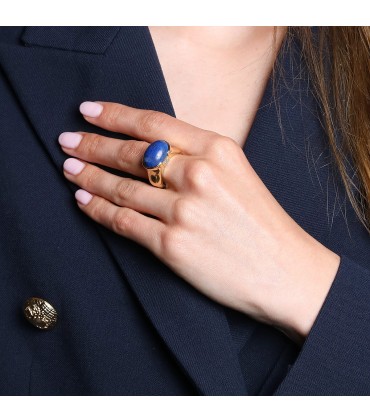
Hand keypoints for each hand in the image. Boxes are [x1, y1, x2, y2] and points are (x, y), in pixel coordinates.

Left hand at [59, 101, 339, 342]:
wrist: (286, 270)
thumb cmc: (263, 223)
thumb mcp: (238, 172)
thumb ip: (198, 156)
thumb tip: (151, 148)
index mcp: (217, 149)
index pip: (153, 123)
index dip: (114, 115)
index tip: (87, 111)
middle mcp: (198, 174)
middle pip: (131, 153)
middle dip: (92, 145)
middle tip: (66, 142)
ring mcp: (184, 211)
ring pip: (121, 188)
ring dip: (88, 177)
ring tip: (69, 169)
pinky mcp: (172, 245)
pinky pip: (124, 222)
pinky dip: (99, 210)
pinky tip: (83, 201)